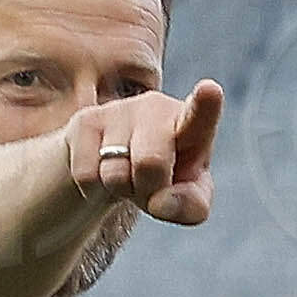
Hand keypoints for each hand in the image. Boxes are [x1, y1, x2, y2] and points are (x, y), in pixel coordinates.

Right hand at [66, 79, 224, 225]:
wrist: (113, 166)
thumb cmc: (164, 180)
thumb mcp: (188, 201)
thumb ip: (191, 206)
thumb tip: (162, 202)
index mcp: (191, 123)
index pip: (200, 113)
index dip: (205, 103)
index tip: (210, 90)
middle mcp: (156, 108)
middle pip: (150, 164)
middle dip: (148, 188)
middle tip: (150, 185)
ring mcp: (119, 110)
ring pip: (115, 174)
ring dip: (122, 189)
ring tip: (128, 175)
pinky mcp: (86, 120)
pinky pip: (87, 174)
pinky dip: (95, 188)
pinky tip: (103, 170)